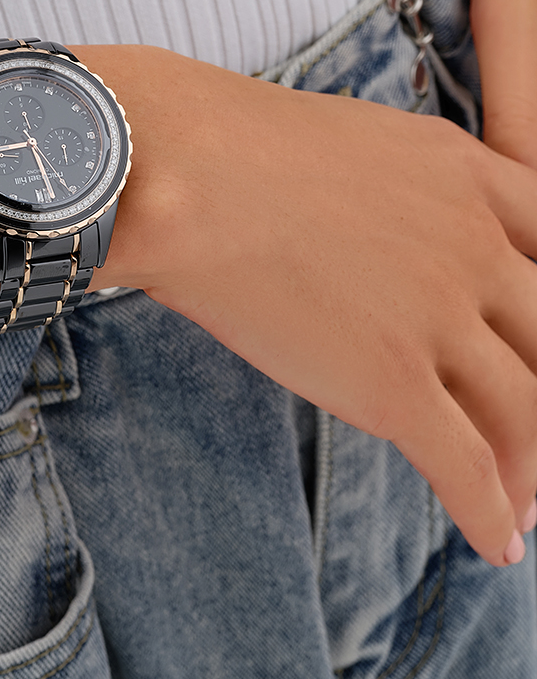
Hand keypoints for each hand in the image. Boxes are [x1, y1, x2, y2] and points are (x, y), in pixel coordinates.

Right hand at [78, 45, 536, 568]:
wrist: (178, 173)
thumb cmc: (229, 142)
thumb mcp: (347, 138)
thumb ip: (393, 184)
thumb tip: (372, 221)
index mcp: (464, 177)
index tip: (532, 334)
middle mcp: (472, 247)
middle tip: (533, 428)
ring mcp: (438, 318)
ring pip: (528, 412)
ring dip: (532, 468)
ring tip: (526, 502)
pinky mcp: (390, 384)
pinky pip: (466, 466)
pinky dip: (489, 514)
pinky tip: (495, 541)